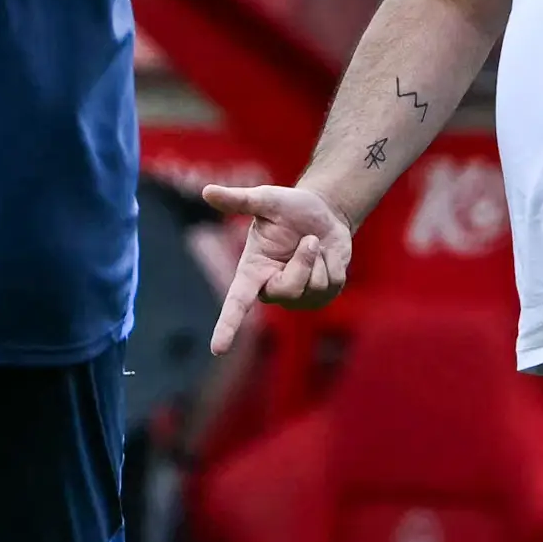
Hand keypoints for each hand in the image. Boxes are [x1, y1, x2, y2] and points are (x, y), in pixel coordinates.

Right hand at [200, 181, 352, 352]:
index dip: (227, 326)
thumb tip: (207, 192)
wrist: (323, 213)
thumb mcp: (266, 201)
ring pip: (315, 287)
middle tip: (308, 239)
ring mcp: (299, 298)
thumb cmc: (290, 207)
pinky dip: (335, 263)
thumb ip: (238, 200)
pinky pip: (334, 284)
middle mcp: (272, 290)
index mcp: (252, 272)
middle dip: (303, 261)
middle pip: (289, 290)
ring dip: (320, 258)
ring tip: (313, 245)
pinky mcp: (322, 297)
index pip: (236, 303)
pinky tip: (326, 256)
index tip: (217, 349)